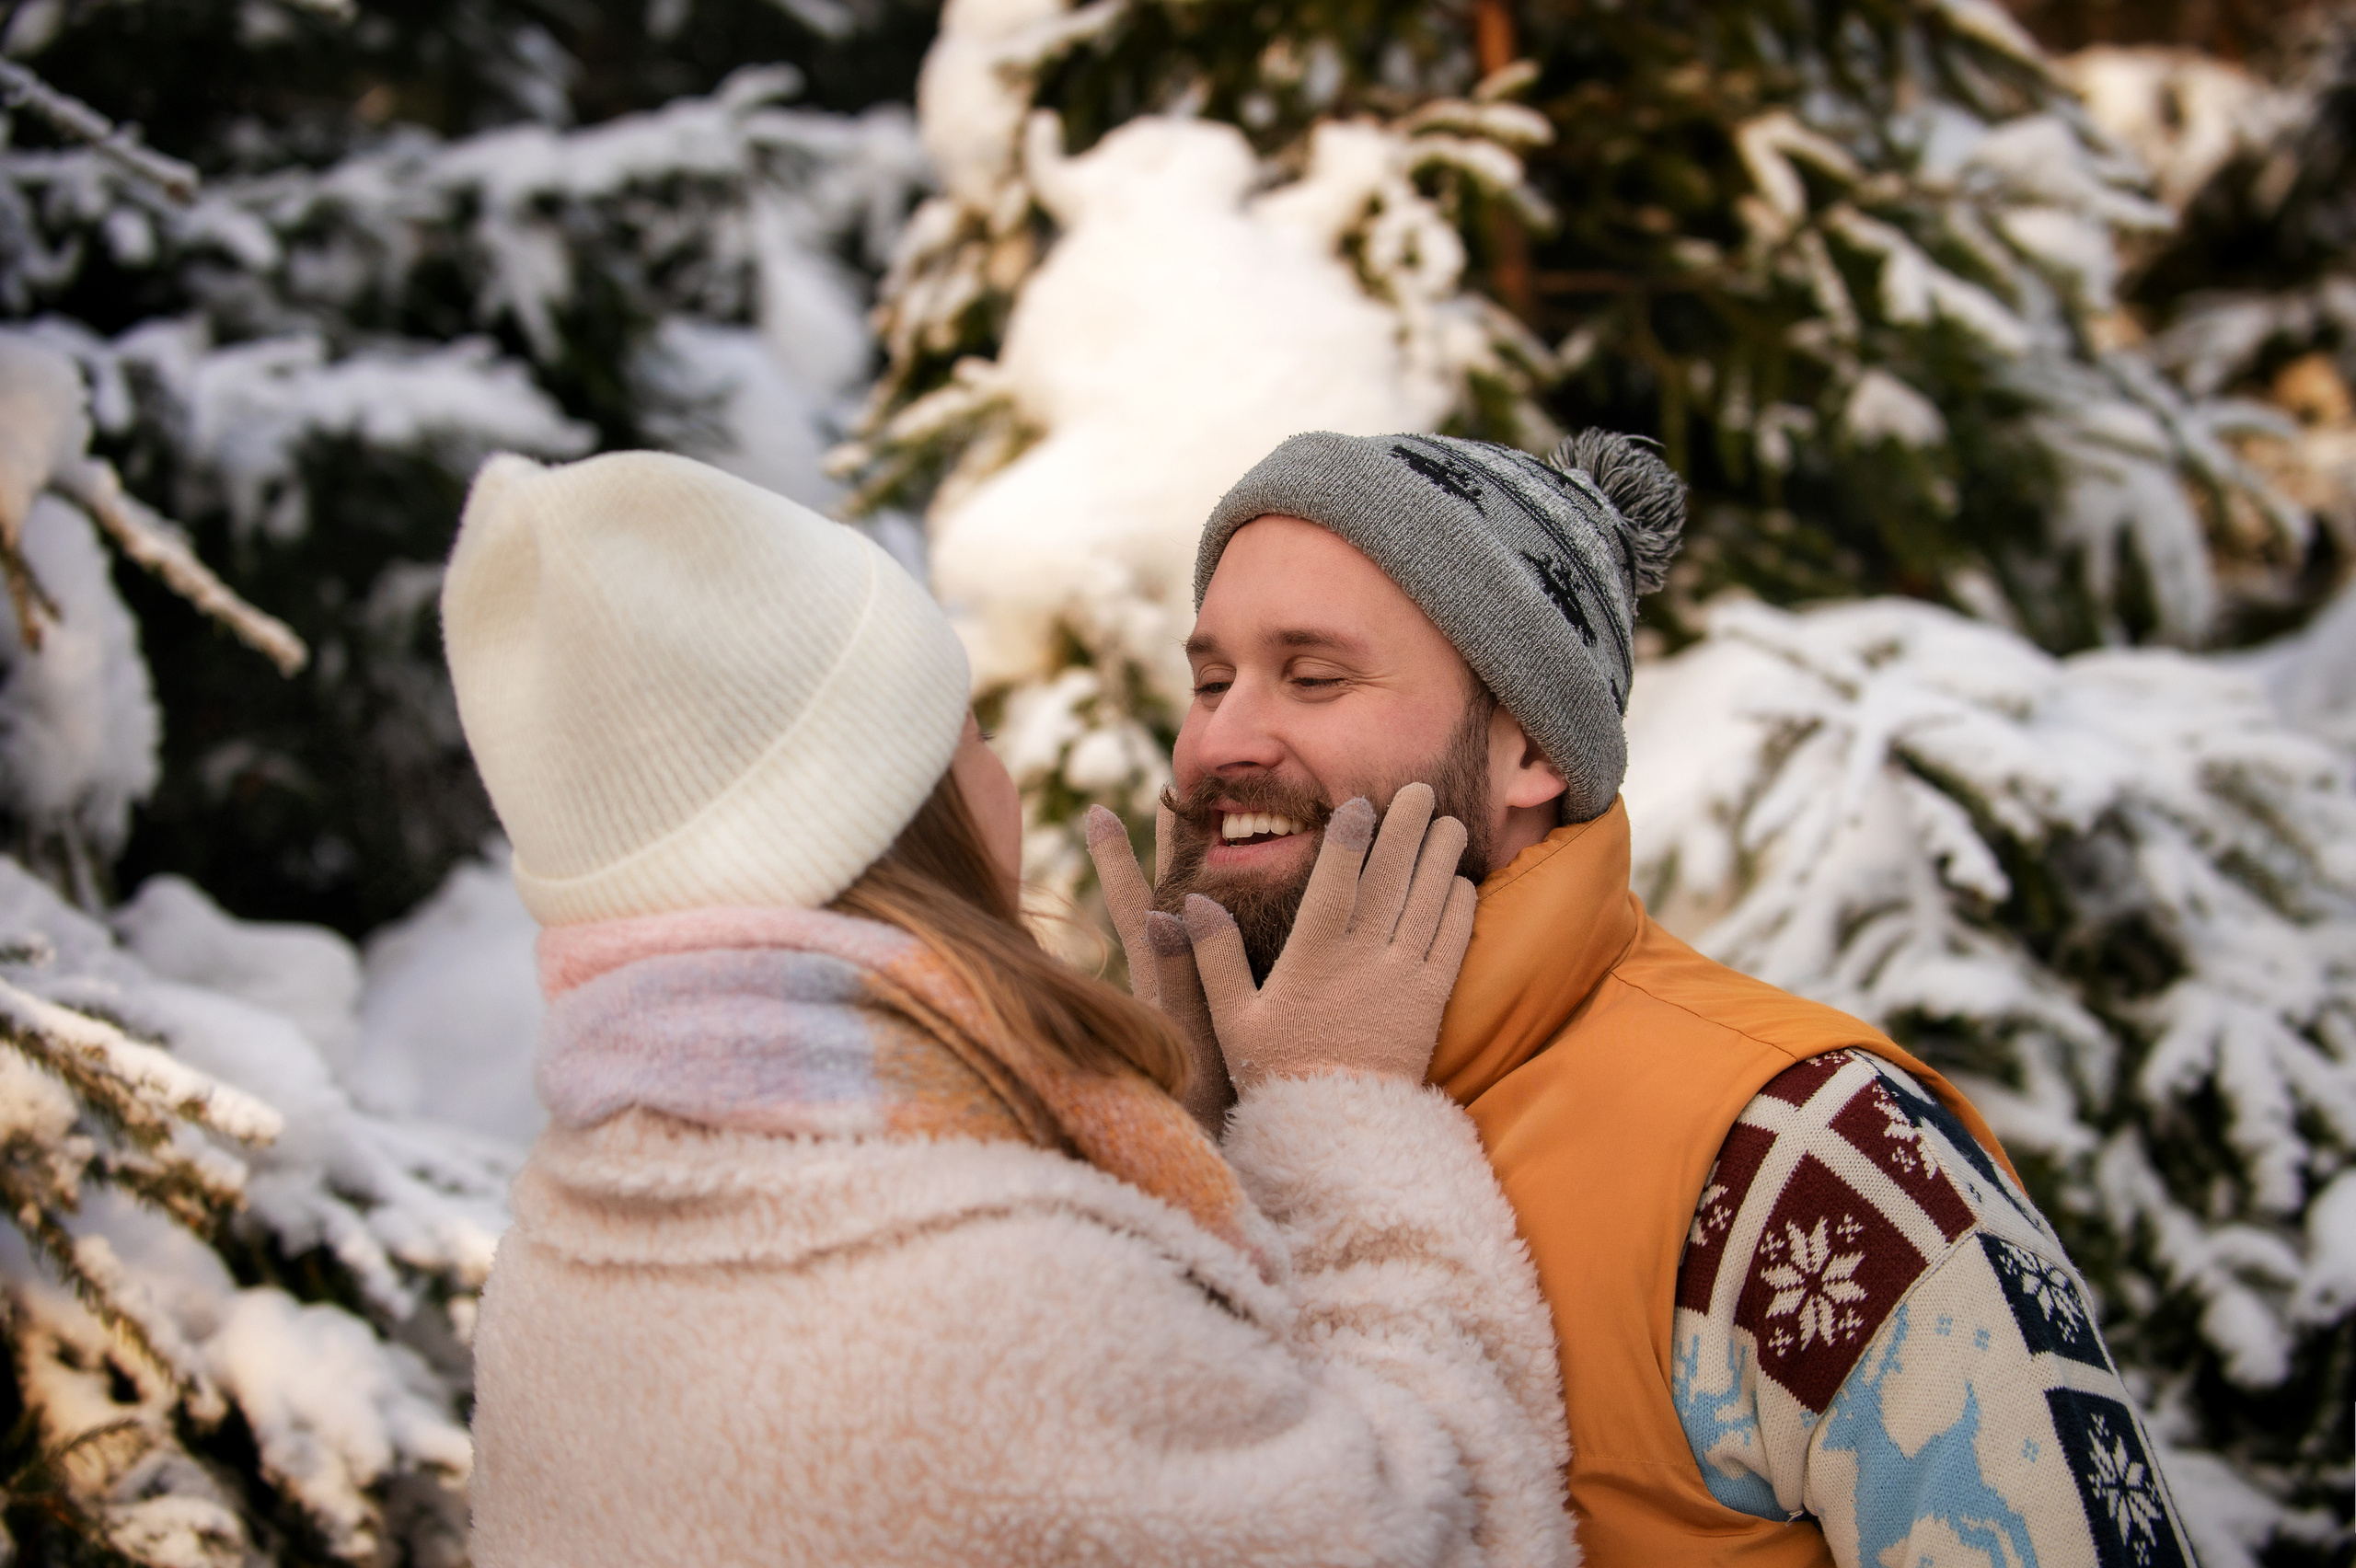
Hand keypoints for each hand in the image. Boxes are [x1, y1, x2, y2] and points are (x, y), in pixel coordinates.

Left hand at [1085, 803, 1232, 1132]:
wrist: (1217, 1164)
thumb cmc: (1196, 1110)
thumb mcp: (1184, 1037)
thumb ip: (1179, 975)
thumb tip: (1165, 911)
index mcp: (1159, 981)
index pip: (1134, 906)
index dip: (1115, 860)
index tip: (1096, 811)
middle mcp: (1173, 986)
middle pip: (1167, 900)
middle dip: (1170, 850)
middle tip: (1172, 795)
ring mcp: (1194, 1004)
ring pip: (1195, 926)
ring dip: (1202, 878)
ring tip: (1217, 829)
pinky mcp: (1220, 1022)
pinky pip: (1221, 959)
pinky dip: (1231, 925)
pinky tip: (1249, 908)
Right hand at [1183, 783, 1476, 1089]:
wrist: (1339, 1131)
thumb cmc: (1277, 1072)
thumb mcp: (1231, 1017)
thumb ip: (1212, 955)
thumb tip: (1189, 900)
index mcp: (1312, 957)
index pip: (1335, 882)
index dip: (1349, 838)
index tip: (1359, 804)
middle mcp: (1364, 959)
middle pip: (1392, 876)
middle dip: (1406, 826)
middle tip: (1418, 789)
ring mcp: (1404, 978)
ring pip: (1429, 900)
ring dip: (1440, 856)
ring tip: (1446, 822)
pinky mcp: (1433, 1001)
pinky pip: (1454, 941)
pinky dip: (1459, 905)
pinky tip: (1460, 881)